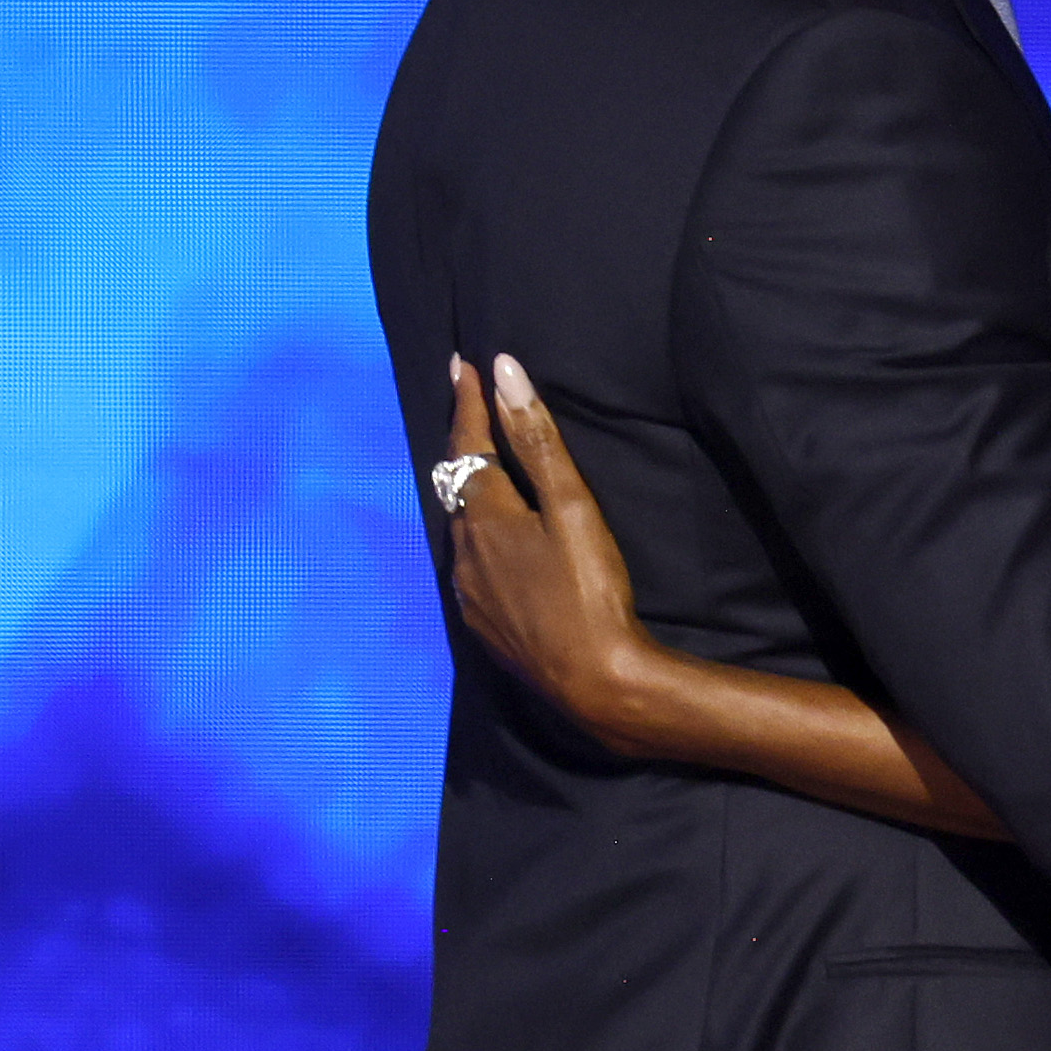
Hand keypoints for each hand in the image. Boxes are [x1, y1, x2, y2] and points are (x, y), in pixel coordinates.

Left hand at [431, 353, 663, 742]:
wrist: (594, 683)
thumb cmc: (591, 591)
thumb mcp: (574, 508)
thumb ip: (537, 441)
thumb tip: (505, 373)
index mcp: (486, 518)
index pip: (467, 445)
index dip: (467, 403)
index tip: (463, 366)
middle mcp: (463, 553)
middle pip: (456, 485)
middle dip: (463, 443)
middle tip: (469, 407)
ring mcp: (468, 593)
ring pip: (460, 528)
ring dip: (469, 493)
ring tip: (482, 471)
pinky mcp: (480, 625)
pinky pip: (469, 566)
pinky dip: (478, 538)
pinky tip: (495, 546)